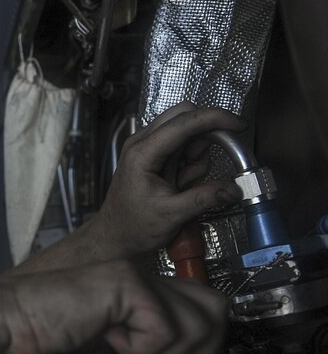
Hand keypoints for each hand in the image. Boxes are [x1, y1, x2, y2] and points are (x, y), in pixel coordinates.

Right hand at [0, 260, 226, 353]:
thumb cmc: (16, 344)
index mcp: (122, 299)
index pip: (191, 309)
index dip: (190, 344)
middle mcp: (134, 282)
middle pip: (215, 305)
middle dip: (199, 345)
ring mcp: (133, 279)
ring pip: (200, 319)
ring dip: (166, 352)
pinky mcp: (126, 284)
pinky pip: (165, 328)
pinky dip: (142, 349)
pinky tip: (108, 342)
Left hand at [92, 102, 246, 257]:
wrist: (115, 236)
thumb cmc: (133, 226)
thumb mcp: (171, 215)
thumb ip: (204, 198)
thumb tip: (234, 188)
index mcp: (142, 153)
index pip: (183, 122)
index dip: (214, 118)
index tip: (238, 125)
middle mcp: (142, 143)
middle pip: (185, 117)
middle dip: (206, 136)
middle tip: (209, 163)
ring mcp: (147, 147)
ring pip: (188, 134)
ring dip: (196, 157)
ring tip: (181, 185)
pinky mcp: (155, 155)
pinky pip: (184, 148)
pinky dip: (190, 164)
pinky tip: (179, 184)